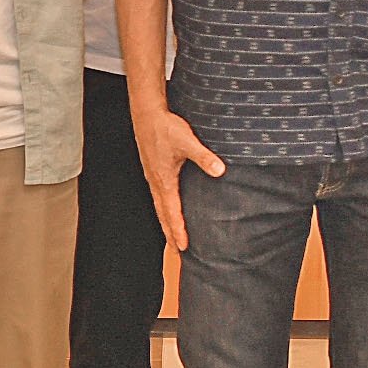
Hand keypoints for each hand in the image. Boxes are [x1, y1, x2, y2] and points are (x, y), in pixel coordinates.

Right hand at [133, 104, 224, 251]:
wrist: (146, 114)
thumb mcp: (187, 141)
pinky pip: (158, 197)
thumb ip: (204, 157)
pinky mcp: (153, 170)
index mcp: (164, 180)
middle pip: (163, 215)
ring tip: (171, 237)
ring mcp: (152, 177)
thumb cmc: (166, 128)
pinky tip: (167, 209)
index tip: (183, 247)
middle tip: (177, 253)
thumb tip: (220, 171)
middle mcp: (156, 182)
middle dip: (170, 234)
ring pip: (159, 207)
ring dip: (166, 223)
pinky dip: (163, 209)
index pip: (172, 212)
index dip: (178, 230)